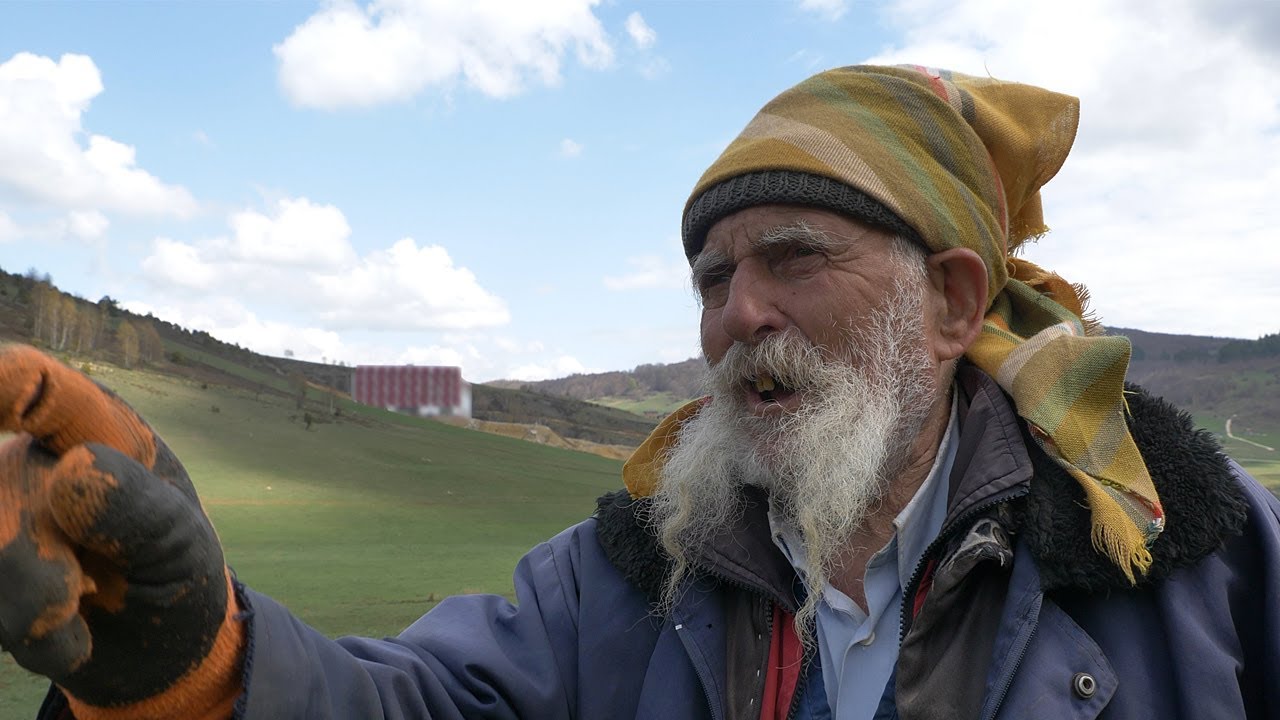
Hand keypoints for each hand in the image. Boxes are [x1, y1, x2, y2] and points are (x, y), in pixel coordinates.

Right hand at [0, 345, 241, 712]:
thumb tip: (69, 470)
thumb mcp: (181, 544)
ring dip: (38, 607)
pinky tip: (67, 632)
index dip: (3, 381)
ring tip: (87, 607)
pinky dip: (31, 636)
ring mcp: (0, 513)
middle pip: (3, 488)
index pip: (37, 386)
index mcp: (96, 432)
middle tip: (91, 589)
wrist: (158, 645)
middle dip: (41, 559)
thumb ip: (138, 508)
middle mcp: (33, 461)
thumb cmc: (176, 572)